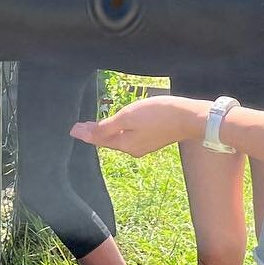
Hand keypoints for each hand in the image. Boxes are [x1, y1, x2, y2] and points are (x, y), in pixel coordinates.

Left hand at [70, 96, 206, 157]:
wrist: (190, 117)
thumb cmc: (158, 115)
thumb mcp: (128, 117)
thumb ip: (106, 126)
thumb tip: (84, 133)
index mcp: (125, 145)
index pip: (100, 140)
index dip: (86, 133)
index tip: (73, 128)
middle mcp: (134, 149)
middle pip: (109, 141)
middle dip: (95, 133)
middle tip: (80, 126)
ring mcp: (145, 144)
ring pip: (120, 138)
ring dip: (107, 131)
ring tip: (95, 124)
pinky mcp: (154, 138)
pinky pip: (131, 135)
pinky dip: (120, 130)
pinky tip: (119, 124)